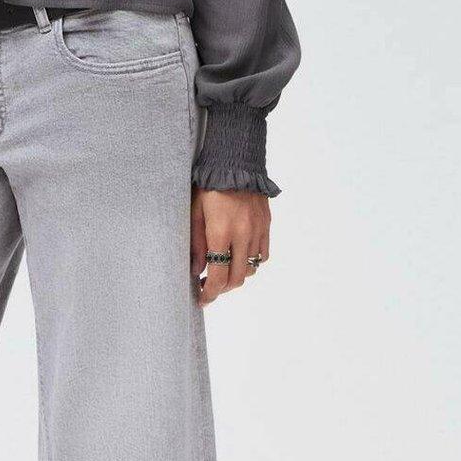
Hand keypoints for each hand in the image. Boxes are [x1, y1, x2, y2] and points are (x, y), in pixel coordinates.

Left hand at [190, 186, 269, 304]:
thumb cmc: (208, 185)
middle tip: (210, 287)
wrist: (234, 161)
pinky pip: (263, 254)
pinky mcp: (266, 225)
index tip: (202, 298)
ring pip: (251, 269)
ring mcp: (258, 230)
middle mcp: (243, 235)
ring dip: (236, 276)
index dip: (210, 293)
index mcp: (221, 232)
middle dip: (222, 288)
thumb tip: (196, 270)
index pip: (218, 276)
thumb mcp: (194, 211)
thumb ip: (195, 243)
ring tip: (223, 270)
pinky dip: (251, 262)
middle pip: (236, 278)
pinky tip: (239, 257)